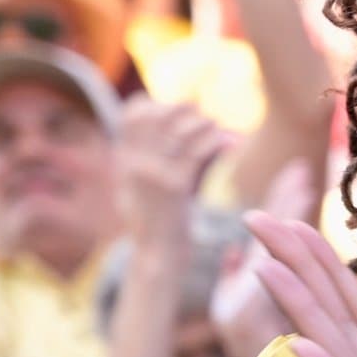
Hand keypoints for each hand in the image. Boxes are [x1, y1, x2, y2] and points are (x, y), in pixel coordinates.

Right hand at [114, 97, 229, 245]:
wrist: (158, 252)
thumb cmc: (163, 216)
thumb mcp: (154, 181)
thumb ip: (168, 154)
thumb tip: (200, 125)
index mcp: (124, 159)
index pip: (132, 115)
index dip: (155, 104)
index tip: (176, 107)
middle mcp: (134, 163)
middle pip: (156, 116)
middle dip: (180, 108)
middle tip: (200, 110)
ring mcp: (152, 174)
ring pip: (179, 131)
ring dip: (202, 123)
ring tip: (217, 124)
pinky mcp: (174, 188)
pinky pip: (197, 153)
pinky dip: (216, 142)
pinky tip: (232, 142)